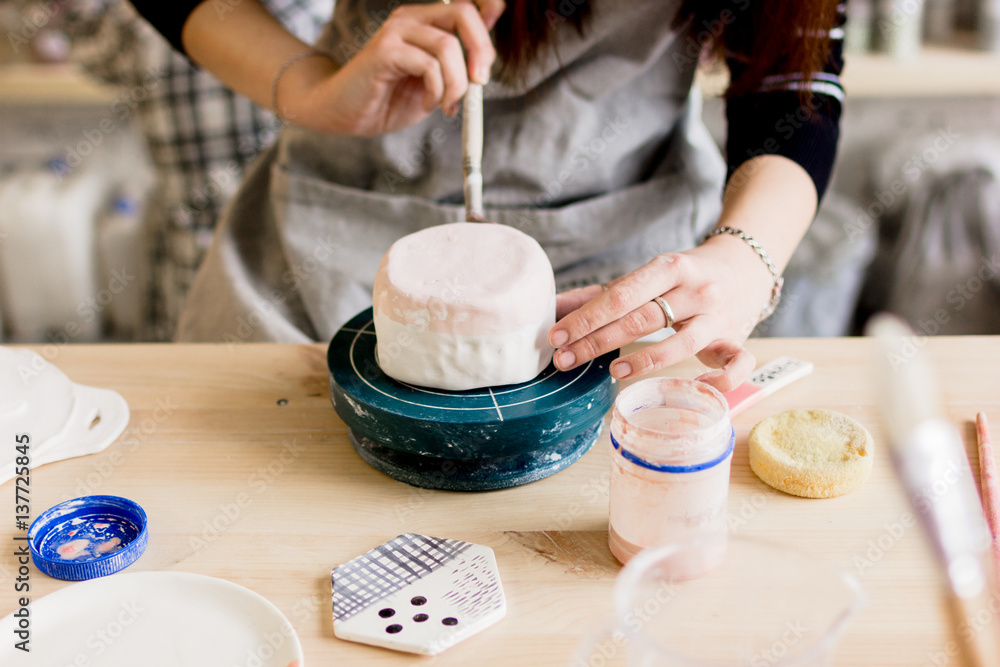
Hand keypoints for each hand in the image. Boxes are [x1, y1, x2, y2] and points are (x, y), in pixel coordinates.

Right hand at [285, 0, 504, 135]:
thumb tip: (486, 58)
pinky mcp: (385, 50)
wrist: (347, 114)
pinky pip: (428, 65)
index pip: (468, 3)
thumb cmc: (390, 99)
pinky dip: (436, 90)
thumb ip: (457, 67)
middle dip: (481, 50)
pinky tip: (427, 103)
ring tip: (447, 105)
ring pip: (447, 45)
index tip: (492, 51)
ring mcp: (397, 31)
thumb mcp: (434, 83)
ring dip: (456, 83)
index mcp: (427, 22)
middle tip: (479, 82)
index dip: (491, 11)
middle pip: (464, 13)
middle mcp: (412, 18)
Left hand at [547, 237, 774, 391]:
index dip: (586, 318)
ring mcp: (719, 317)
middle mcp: (697, 290)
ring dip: (644, 360)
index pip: (621, 295)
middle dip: (598, 341)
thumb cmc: (685, 276)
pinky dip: (718, 381)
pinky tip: (691, 387)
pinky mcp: (738, 340)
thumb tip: (553, 307)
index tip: (557, 336)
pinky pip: (736, 365)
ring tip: (612, 371)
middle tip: (566, 359)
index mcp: (670, 267)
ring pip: (682, 343)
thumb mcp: (646, 276)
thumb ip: (601, 294)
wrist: (745, 268)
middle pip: (643, 319)